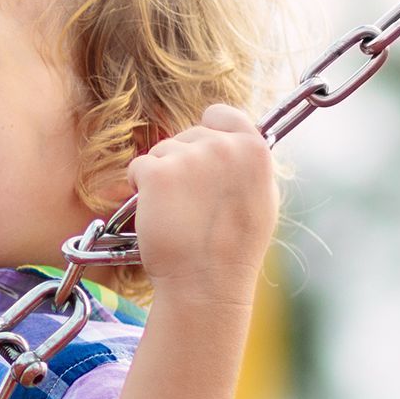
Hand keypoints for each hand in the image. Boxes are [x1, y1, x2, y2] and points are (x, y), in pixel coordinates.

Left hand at [123, 102, 277, 310]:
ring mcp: (190, 157)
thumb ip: (246, 165)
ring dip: (162, 177)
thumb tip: (234, 144)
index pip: (221, 115)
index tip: (203, 157)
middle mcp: (223, 146)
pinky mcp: (158, 172)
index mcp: (254, 149)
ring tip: (179, 213)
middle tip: (191, 203)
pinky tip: (158, 213)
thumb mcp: (260, 199)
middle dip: (183, 162)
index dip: (208, 133)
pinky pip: (138, 167)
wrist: (206, 283)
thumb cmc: (234, 250)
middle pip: (188, 135)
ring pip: (161, 151)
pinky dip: (140, 188)